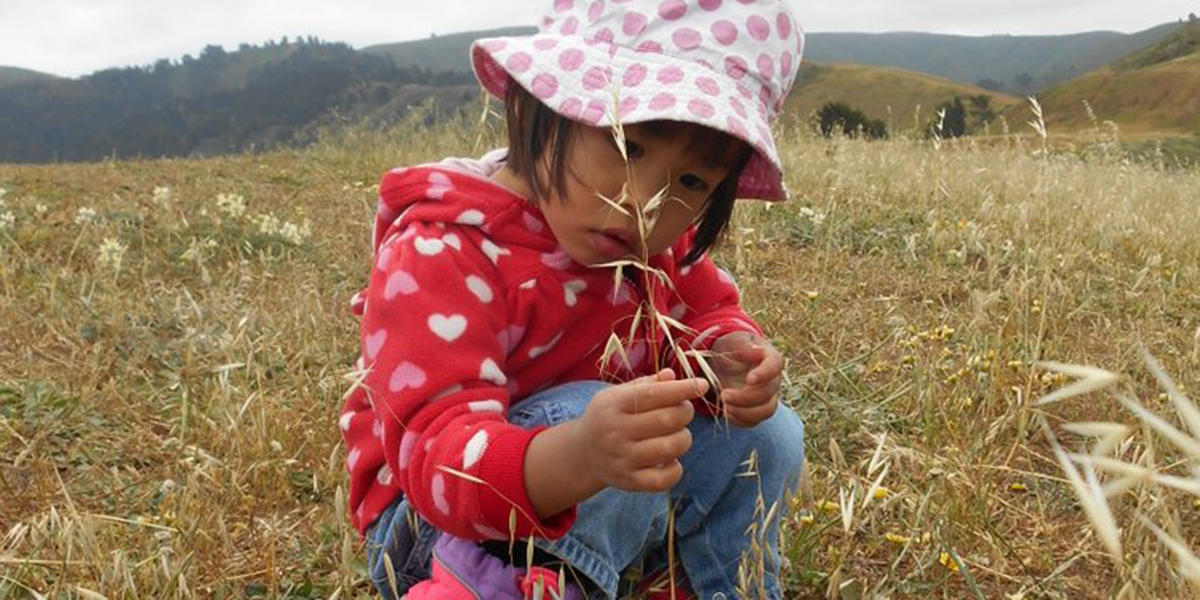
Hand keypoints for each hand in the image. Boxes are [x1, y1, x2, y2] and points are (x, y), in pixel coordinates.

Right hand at [572, 369, 707, 492]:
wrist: (582, 452)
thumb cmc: (609, 416)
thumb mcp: (619, 394)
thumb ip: (647, 384)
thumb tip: (672, 375)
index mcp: (614, 404)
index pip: (654, 393)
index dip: (683, 388)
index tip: (702, 385)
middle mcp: (616, 431)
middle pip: (667, 420)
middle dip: (685, 412)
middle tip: (683, 411)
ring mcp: (622, 459)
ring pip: (669, 448)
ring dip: (684, 438)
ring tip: (678, 434)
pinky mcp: (628, 481)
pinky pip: (662, 480)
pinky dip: (676, 469)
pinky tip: (671, 459)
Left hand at [710, 332, 782, 427]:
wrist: (727, 360)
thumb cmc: (732, 347)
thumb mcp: (734, 340)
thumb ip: (745, 345)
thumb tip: (757, 352)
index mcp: (770, 358)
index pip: (775, 366)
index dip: (764, 374)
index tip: (749, 379)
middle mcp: (773, 379)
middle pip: (768, 393)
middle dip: (745, 398)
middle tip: (724, 395)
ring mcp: (768, 397)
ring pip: (766, 411)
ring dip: (745, 413)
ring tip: (725, 407)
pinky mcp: (758, 410)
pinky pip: (755, 421)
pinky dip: (741, 420)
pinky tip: (726, 413)